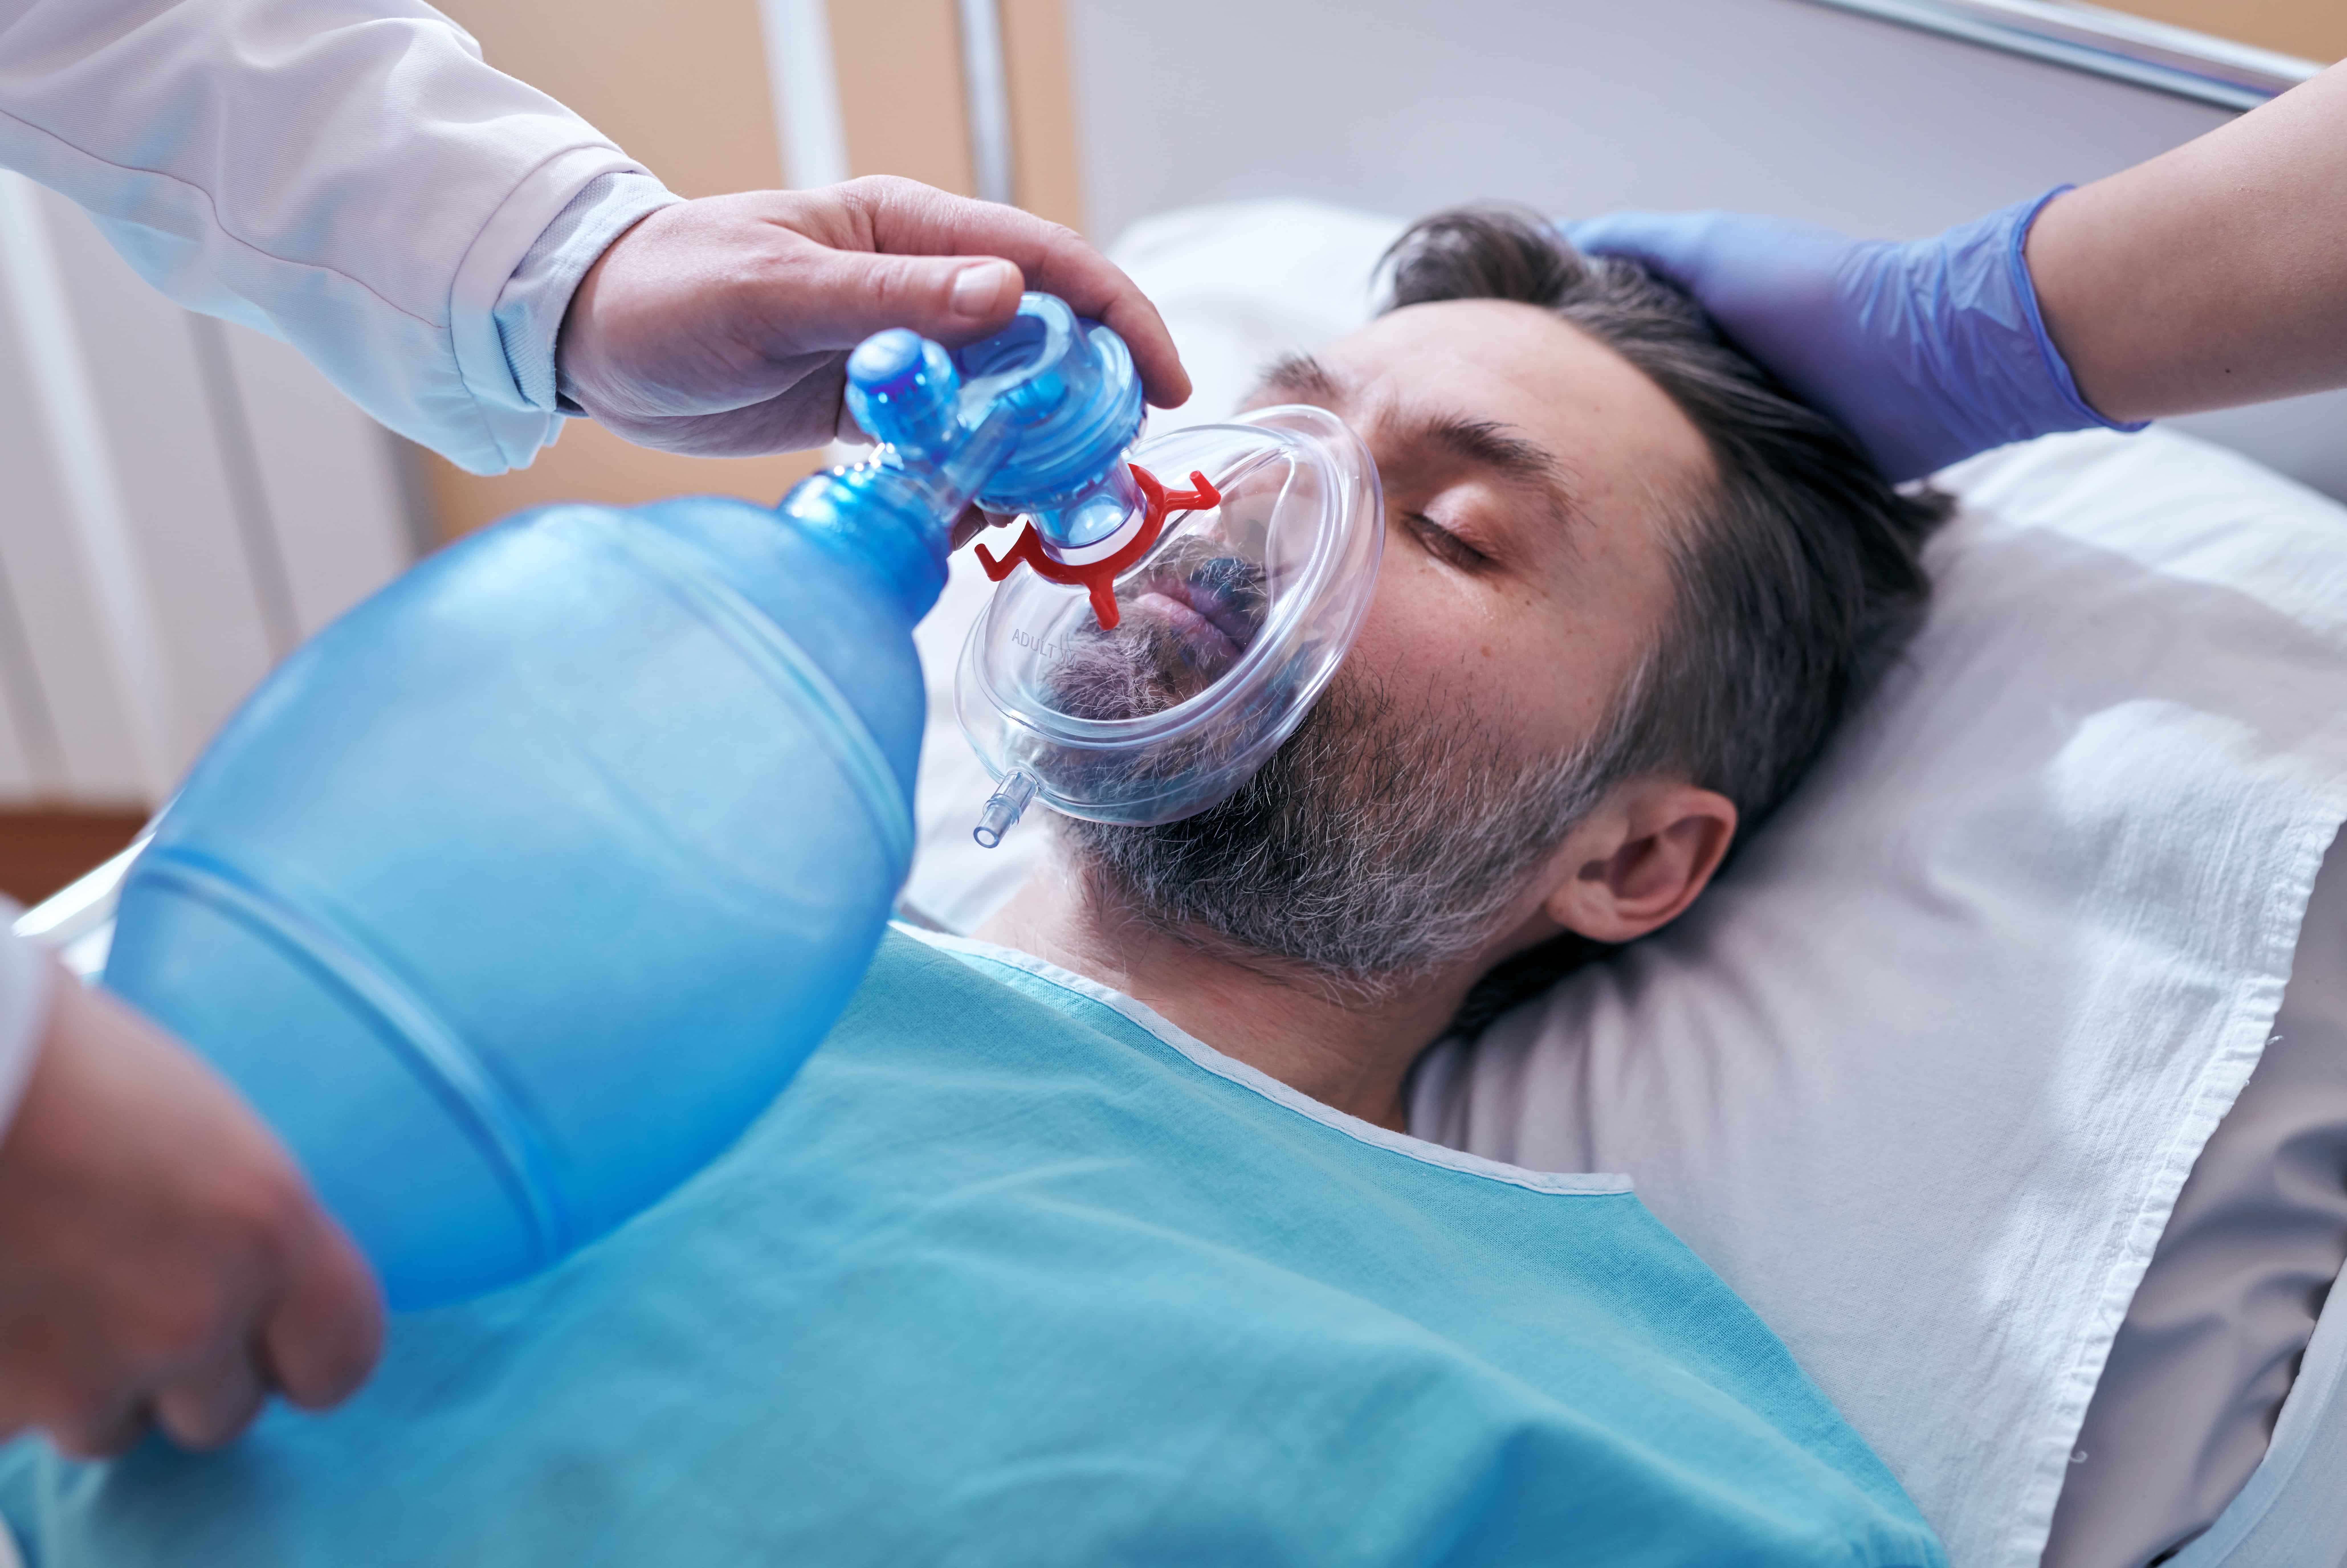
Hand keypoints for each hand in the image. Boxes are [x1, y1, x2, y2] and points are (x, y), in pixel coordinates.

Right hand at [0, 970, 383, 1457]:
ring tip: (50, 1286)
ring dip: (89, 1381)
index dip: (305, 1354)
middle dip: (188, 1370)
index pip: (341, 1359)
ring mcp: (78, 1376)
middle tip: (137, 1297)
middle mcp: (188, 1317)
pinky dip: (6, 1381)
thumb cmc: (59, 1056)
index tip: (277, 1334)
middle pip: (223, 1409)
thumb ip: (239, 1211)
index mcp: (267, 1230)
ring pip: (109, 1426)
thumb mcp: (198, 1118)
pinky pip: (14, 1425)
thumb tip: (260, 1259)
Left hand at [559, 176, 1191, 457]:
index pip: (1044, 265)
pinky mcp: (874, 409)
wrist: (589, 336)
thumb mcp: (774, 290)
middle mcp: (918, 288)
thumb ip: (889, 298)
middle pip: (1041, 341)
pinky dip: (973, 480)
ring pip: (1001, 401)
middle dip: (1088, 401)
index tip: (1162, 382)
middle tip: (1110, 467)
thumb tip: (1005, 296)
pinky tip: (979, 515)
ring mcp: (901, 353)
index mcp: (906, 231)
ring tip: (1051, 506)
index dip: (1118, 318)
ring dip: (1033, 453)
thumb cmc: (667, 289)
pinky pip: (949, 446)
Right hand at [1566, 193, 2131, 480]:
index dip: (1554, 357)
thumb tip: (1557, 242)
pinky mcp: (1770, 479)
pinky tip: (1636, 520)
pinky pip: (1708, 495)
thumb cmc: (1811, 291)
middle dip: (1584, 423)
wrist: (1921, 362)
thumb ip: (1634, 242)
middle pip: (1624, 404)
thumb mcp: (1709, 246)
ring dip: (1628, 471)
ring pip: (1657, 455)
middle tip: (1526, 454)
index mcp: (1689, 323)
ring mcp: (1739, 430)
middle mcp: (1709, 376)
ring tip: (1571, 496)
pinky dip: (1681, 504)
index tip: (1504, 376)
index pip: (1603, 345)